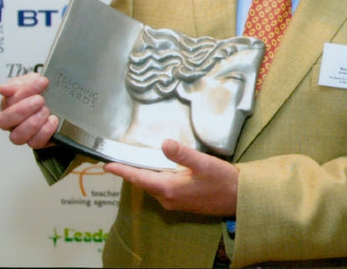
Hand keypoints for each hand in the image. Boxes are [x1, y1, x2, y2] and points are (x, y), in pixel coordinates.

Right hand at [0, 72, 57, 148]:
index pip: (7, 101)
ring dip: (32, 122)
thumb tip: (3, 89)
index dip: (23, 91)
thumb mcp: (33, 82)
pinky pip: (35, 143)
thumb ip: (19, 83)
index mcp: (8, 105)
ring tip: (46, 111)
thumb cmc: (43, 93)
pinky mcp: (36, 142)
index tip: (41, 82)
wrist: (63, 106)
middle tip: (40, 100)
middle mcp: (12, 122)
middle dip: (22, 109)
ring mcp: (23, 134)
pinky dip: (45, 131)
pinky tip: (53, 119)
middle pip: (4, 121)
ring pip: (16, 136)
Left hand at [104, 139, 237, 216]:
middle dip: (132, 171)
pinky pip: (163, 188)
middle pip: (144, 182)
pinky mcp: (183, 201)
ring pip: (154, 185)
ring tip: (138, 160)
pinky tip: (162, 169)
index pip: (138, 178)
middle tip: (122, 157)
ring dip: (146, 174)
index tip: (107, 165)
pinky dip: (157, 178)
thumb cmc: (222, 181)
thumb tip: (164, 143)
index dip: (122, 170)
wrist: (240, 199)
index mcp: (169, 188)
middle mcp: (168, 198)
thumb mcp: (203, 163)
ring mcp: (175, 202)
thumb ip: (182, 154)